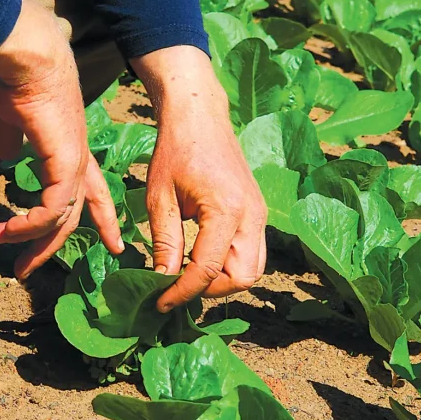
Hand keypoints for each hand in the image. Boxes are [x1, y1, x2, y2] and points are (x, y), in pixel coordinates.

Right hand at [0, 0, 122, 278]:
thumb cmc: (21, 85)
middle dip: (49, 247)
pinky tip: (7, 230)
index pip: (95, 193)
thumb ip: (11, 139)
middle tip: (26, 270)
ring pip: (60, 220)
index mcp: (72, 152)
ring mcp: (74, 167)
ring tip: (1, 247)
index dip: (104, 218)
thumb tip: (5, 155)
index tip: (114, 245)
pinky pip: (49, 211)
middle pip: (72, 216)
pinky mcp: (65, 167)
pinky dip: (27, 225)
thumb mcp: (12, 118)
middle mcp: (78, 163)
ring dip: (29, 240)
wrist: (31, 64)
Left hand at [131, 46, 266, 312]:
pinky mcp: (258, 213)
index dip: (182, 292)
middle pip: (243, 278)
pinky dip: (230, 266)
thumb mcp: (160, 198)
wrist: (200, 117)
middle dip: (210, 291)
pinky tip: (201, 260)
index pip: (208, 270)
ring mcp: (260, 215)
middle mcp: (252, 216)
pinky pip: (253, 253)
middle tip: (177, 288)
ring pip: (253, 270)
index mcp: (227, 211)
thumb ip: (165, 242)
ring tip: (188, 277)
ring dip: (222, 281)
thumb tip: (162, 281)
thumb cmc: (175, 151)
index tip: (160, 302)